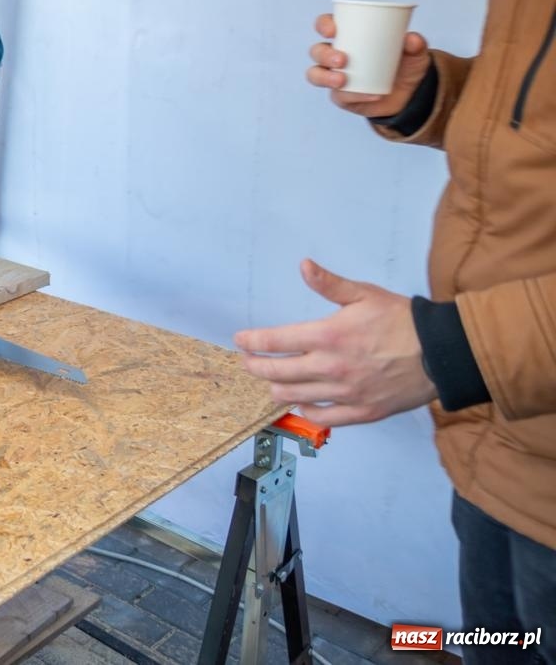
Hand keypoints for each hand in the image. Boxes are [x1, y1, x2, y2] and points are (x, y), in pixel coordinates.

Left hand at [234, 259, 435, 426]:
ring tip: (271, 380)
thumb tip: (303, 265)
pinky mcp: (363, 412)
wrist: (442, 352)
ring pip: (293, 396)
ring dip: (275, 387)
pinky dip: (306, 410)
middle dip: (255, 365)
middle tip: (248, 361)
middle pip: (276, 372)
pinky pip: (323, 418)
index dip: (251, 341)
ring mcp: (345, 393)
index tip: (240, 340)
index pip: (274, 341)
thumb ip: (329, 284)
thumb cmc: (402, 320)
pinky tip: (300, 401)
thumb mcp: (365, 294)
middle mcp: (331, 368)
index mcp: (328, 336)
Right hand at [306, 13, 431, 118]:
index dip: (324, 25)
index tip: (333, 30)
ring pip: (316, 74)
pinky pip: (339, 96)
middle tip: (342, 59)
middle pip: (317, 51)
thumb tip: (411, 38)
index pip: (326, 25)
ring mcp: (335, 76)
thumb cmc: (406, 65)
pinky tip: (370, 95)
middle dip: (324, 54)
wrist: (410, 94)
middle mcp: (335, 55)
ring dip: (324, 77)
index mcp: (348, 36)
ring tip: (342, 81)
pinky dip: (353, 96)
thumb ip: (416, 44)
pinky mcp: (341, 96)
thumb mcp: (415, 53)